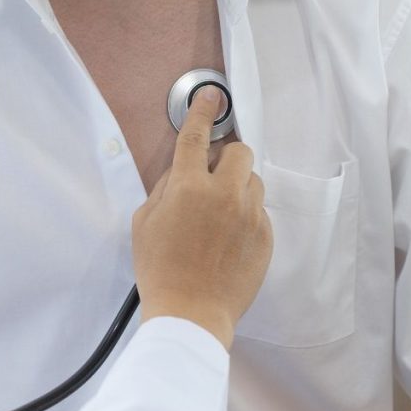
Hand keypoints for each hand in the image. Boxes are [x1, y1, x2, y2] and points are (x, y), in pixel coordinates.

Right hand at [132, 87, 272, 348]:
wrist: (190, 313)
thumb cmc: (159, 269)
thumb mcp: (144, 222)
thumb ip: (165, 188)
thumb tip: (182, 171)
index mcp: (189, 187)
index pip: (197, 136)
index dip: (203, 111)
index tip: (211, 96)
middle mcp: (225, 195)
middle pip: (240, 152)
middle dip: (226, 158)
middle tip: (210, 177)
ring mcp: (251, 216)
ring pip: (253, 181)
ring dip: (237, 187)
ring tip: (218, 216)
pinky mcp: (266, 237)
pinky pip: (259, 212)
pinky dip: (244, 216)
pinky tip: (226, 240)